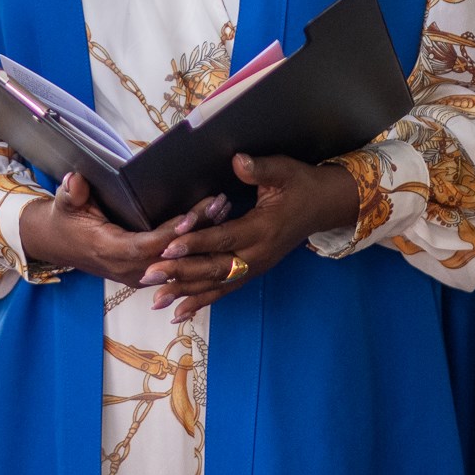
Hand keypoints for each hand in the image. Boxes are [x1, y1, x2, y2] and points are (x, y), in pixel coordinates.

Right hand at [17, 172, 233, 285]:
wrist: (59, 244)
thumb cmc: (65, 220)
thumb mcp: (64, 204)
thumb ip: (71, 193)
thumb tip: (75, 180)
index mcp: (109, 251)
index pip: (147, 246)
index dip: (171, 234)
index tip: (191, 216)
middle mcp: (129, 269)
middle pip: (171, 255)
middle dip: (198, 232)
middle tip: (220, 204)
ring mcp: (140, 276)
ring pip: (178, 262)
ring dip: (203, 239)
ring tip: (224, 210)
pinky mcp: (147, 275)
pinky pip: (176, 266)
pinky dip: (196, 249)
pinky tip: (214, 228)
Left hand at [145, 153, 360, 320]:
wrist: (325, 206)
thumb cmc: (301, 184)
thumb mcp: (284, 170)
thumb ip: (260, 169)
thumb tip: (238, 161)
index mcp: (263, 229)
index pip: (224, 239)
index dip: (196, 242)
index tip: (168, 247)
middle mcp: (259, 254)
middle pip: (215, 268)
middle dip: (180, 273)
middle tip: (148, 275)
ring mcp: (256, 266)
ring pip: (217, 284)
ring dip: (185, 293)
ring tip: (156, 301)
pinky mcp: (253, 271)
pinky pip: (225, 290)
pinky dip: (202, 301)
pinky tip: (180, 312)